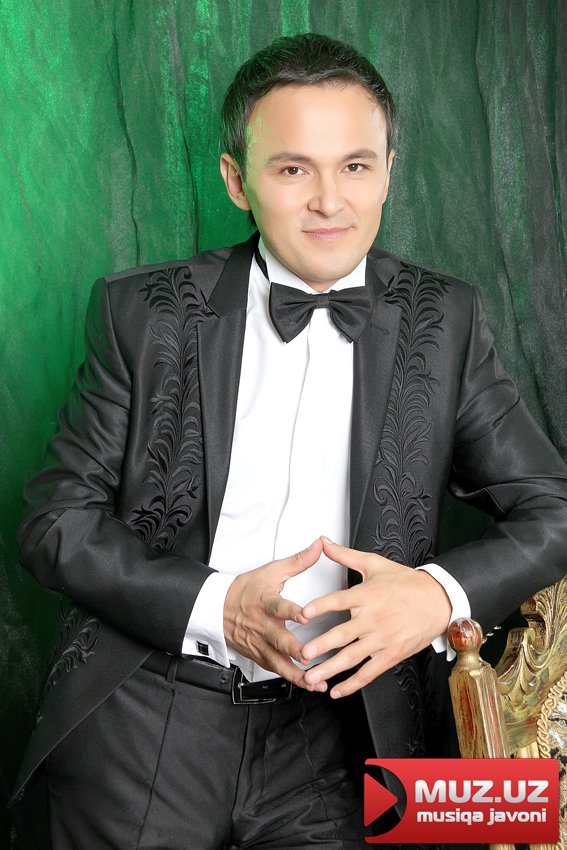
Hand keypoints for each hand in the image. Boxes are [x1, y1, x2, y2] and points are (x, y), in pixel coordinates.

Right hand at [223, 538, 325, 688]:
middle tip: (310, 655)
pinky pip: (277, 670)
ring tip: (315, 681)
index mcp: (266, 602)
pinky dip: (292, 678)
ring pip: (278, 662)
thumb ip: (299, 561)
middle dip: (295, 649)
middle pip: (279, 639)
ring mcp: (260, 644)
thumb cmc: (246, 590)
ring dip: (297, 673)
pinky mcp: (260, 656)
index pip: (279, 606)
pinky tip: (309, 684)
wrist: (217, 608)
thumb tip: (318, 546)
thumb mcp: (271, 571)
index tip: (306, 614)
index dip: (292, 611)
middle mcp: (263, 626)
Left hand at [299, 538, 451, 697]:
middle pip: (342, 634)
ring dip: (330, 669)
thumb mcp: (374, 564)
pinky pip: (369, 672)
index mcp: (367, 595)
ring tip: (311, 677)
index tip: (304, 613)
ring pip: (352, 657)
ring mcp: (382, 639)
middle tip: (303, 653)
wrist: (438, 601)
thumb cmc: (406, 582)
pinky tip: (337, 690)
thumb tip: (323, 543)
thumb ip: (345, 555)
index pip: (339, 601)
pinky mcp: (390, 655)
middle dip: (321, 645)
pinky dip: (352, 684)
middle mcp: (373, 618)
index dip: (321, 606)